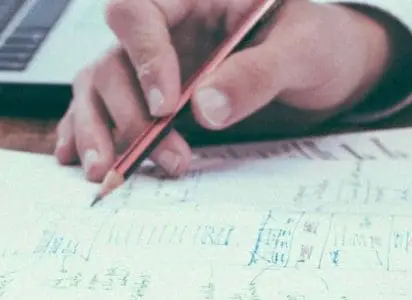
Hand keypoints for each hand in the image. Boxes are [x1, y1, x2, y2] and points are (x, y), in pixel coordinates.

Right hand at [55, 0, 404, 180]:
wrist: (334, 71)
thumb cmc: (322, 46)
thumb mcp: (303, 53)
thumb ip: (256, 75)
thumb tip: (205, 108)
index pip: (139, 9)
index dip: (144, 56)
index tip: (165, 105)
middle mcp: (169, 26)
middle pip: (114, 58)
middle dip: (128, 112)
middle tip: (161, 154)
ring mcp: (157, 61)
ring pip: (100, 85)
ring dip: (100, 130)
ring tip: (110, 172)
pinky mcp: (154, 96)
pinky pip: (104, 107)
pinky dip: (86, 132)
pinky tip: (77, 159)